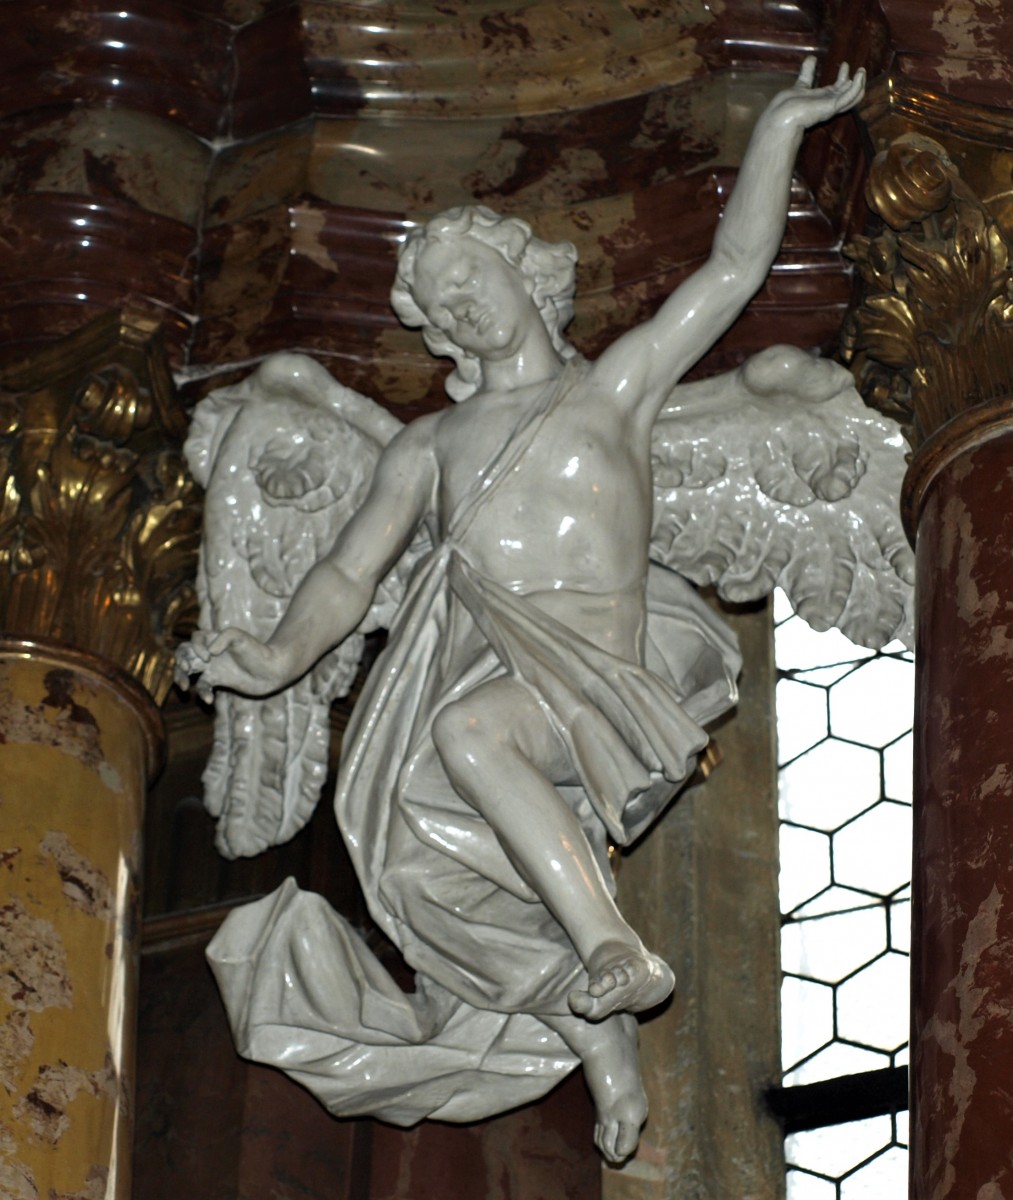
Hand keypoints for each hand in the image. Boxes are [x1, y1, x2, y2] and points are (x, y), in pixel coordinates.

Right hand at [174, 628, 291, 701]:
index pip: (194, 639)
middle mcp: (211, 652)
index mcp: (214, 639)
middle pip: (185, 653)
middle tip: (186, 669)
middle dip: (179, 661)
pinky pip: (203, 686)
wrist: (272, 670)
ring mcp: (214, 667)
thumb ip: (222, 638)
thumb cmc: (258, 651)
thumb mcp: (240, 638)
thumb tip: (208, 654)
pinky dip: (202, 693)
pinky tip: (209, 699)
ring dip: (180, 678)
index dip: (195, 648)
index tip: (209, 657)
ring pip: (188, 671)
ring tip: (184, 687)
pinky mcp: (218, 681)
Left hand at [764, 57, 865, 132]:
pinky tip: (859, 75)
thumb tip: (811, 58)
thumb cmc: (786, 105)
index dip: (842, 76)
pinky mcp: (833, 106)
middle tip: (861, 69)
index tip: (844, 64)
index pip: (836, 89)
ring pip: (852, 97)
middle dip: (855, 82)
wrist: (781, 116)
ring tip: (862, 71)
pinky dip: (857, 86)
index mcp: (821, 100)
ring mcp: (831, 106)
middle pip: (847, 93)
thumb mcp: (800, 85)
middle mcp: (827, 104)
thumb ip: (807, 73)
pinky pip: (849, 97)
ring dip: (859, 84)